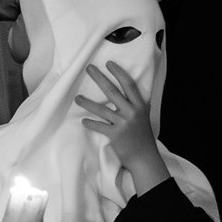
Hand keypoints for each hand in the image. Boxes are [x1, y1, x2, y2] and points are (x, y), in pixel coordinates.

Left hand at [75, 61, 169, 190]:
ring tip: (77, 98)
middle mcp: (132, 112)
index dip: (118, 72)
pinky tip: (83, 121)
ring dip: (87, 102)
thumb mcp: (142, 117)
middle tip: (89, 68)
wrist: (144, 157)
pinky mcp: (115, 135)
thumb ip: (134, 105)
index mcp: (140, 106)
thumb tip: (123, 91)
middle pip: (112, 91)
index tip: (109, 63)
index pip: (129, 84)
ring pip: (101, 109)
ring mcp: (123, 123)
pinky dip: (90, 123)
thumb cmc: (141, 136)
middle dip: (99, 78)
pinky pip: (98, 126)